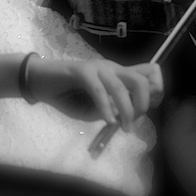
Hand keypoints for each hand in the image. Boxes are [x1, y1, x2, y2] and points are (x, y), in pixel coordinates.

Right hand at [27, 57, 163, 130]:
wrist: (40, 83)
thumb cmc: (68, 96)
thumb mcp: (95, 108)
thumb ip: (111, 109)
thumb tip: (125, 115)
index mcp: (118, 74)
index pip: (149, 73)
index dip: (155, 91)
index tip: (147, 111)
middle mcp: (112, 67)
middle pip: (141, 80)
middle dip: (143, 104)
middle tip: (133, 122)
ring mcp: (97, 67)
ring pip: (120, 86)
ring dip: (126, 110)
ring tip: (123, 128)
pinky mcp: (81, 71)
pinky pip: (98, 90)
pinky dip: (105, 108)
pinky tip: (107, 121)